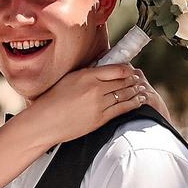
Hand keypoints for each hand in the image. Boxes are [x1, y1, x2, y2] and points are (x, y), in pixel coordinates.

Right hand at [15, 64, 153, 147]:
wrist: (45, 122)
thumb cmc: (53, 99)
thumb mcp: (69, 78)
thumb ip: (87, 72)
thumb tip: (103, 65)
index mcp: (87, 75)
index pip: (116, 69)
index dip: (128, 69)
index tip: (131, 69)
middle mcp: (95, 88)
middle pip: (123, 81)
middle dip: (133, 80)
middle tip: (139, 78)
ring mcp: (99, 105)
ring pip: (125, 95)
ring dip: (136, 91)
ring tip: (142, 88)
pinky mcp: (100, 119)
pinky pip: (122, 109)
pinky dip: (133, 104)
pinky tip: (138, 101)